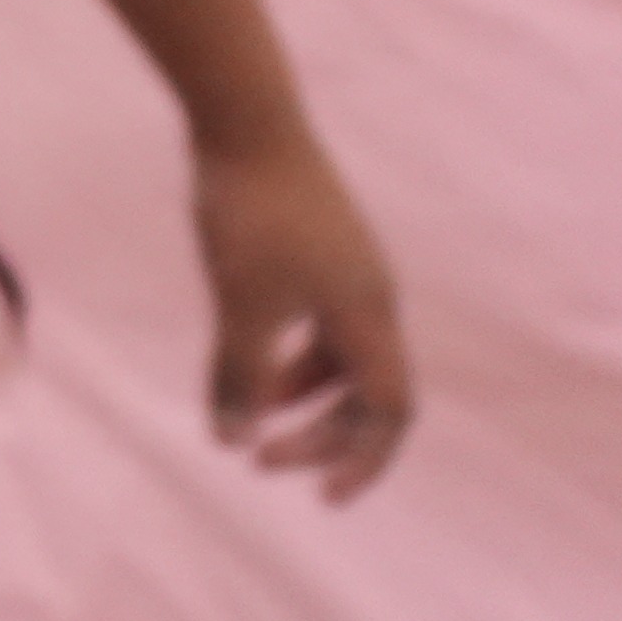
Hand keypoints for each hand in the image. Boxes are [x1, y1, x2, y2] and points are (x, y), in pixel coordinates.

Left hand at [190, 122, 412, 500]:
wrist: (248, 124)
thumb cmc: (250, 214)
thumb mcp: (240, 305)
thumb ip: (238, 375)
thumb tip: (231, 442)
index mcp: (369, 316)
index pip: (390, 411)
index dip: (364, 460)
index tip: (320, 496)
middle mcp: (372, 298)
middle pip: (369, 392)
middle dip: (322, 436)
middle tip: (258, 461)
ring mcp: (348, 273)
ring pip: (341, 358)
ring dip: (302, 397)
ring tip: (249, 419)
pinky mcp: (318, 252)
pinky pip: (319, 325)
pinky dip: (289, 356)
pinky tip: (244, 359)